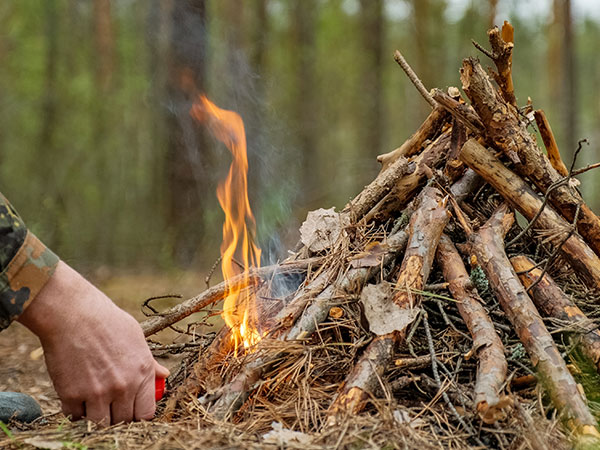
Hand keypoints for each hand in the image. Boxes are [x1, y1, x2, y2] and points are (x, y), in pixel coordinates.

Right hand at [18, 261, 168, 424]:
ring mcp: (98, 393)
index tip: (131, 408)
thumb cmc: (106, 321)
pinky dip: (75, 410)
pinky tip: (76, 395)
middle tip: (109, 403)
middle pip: (124, 421)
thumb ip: (150, 362)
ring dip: (96, 415)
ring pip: (101, 424)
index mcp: (142, 372)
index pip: (146, 413)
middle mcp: (123, 386)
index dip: (138, 413)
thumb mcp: (136, 337)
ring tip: (92, 400)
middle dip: (117, 415)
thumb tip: (164, 374)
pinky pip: (75, 416)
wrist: (73, 313)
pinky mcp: (72, 395)